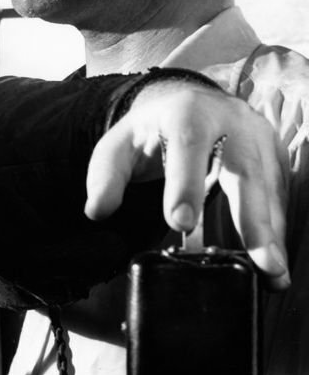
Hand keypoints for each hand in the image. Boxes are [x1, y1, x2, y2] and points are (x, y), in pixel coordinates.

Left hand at [85, 82, 289, 287]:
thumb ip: (105, 175)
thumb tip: (97, 210)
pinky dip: (277, 228)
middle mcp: (231, 121)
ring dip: (272, 233)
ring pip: (269, 187)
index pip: (186, 145)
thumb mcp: (119, 143)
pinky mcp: (273, 154)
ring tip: (273, 274)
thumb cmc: (153, 127)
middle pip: (244, 171)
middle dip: (251, 219)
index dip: (185, 183)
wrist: (190, 101)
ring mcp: (258, 137)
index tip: (180, 222)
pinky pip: (279, 194)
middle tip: (259, 261)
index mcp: (187, 112)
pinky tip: (273, 259)